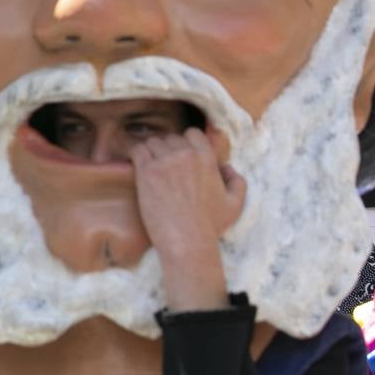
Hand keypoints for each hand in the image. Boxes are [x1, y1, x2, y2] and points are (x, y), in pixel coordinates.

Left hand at [130, 128, 246, 310]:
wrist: (187, 241)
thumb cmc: (211, 226)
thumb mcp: (235, 204)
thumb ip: (237, 182)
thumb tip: (227, 167)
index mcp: (207, 158)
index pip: (193, 133)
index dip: (187, 142)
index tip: (183, 155)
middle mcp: (185, 155)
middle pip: (171, 138)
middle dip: (169, 150)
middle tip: (167, 168)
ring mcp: (164, 161)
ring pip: (153, 143)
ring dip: (152, 152)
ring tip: (153, 168)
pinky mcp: (146, 171)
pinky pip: (137, 151)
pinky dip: (137, 155)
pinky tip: (139, 167)